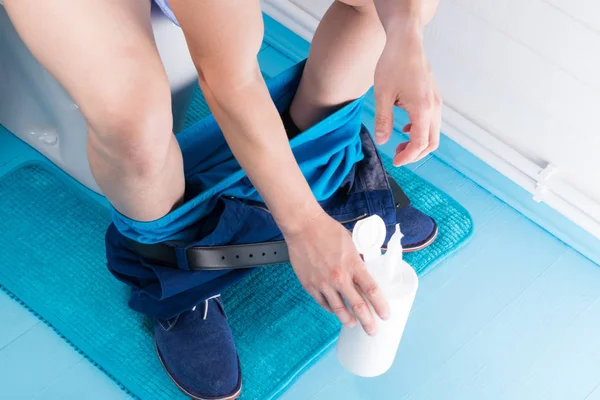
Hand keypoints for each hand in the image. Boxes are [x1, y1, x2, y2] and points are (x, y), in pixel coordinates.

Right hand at [284, 211, 389, 335]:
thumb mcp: (351, 243)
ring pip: (339, 310)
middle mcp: (339, 277)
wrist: (304, 227)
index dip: (381, 306)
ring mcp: (323, 283)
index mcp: (353, 265)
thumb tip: (365, 271)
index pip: (372, 291)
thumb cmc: (327, 231)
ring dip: (348, 320)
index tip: (385, 315)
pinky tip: (335, 310)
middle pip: (358, 306)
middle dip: (368, 322)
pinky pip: (323, 303)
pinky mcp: (310, 285)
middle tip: (372, 330)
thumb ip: (358, 260)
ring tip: (353, 324)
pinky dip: (331, 309)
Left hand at [373, 25, 441, 165]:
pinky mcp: (433, 96)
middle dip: (415, 154)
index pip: (419, 143)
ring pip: (434, 133)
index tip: (395, 161)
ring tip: (399, 143)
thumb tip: (382, 141)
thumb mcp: (382, 94)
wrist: (406, 42)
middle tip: (397, 156)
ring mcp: (436, 101)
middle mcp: (434, 107)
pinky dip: (421, 130)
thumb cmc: (393, 64)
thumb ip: (383, 120)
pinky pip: (432, 121)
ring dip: (418, 142)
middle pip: (432, 142)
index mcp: (422, 109)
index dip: (408, 156)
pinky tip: (405, 128)